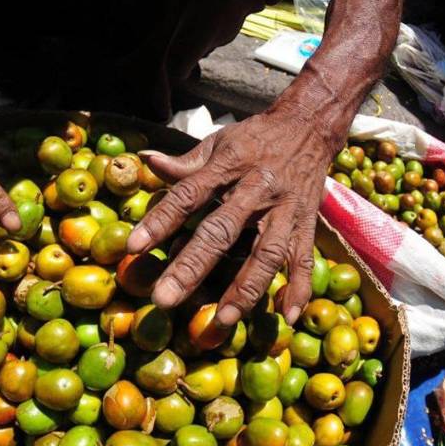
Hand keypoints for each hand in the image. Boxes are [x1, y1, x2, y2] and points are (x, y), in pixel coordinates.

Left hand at [126, 106, 340, 326]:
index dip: (160, 220)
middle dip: (192, 267)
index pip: (188, 195)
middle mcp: (256, 190)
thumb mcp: (218, 143)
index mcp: (228, 167)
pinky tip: (288, 316)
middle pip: (221, 231)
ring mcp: (285, 211)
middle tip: (164, 299)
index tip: (134, 247)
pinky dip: (299, 289)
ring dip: (245, 288)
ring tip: (222, 319)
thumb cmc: (254, 139)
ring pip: (266, 253)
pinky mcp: (307, 225)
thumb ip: (184, 162)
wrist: (310, 126)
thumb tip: (145, 160)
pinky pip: (304, 260)